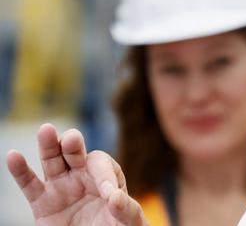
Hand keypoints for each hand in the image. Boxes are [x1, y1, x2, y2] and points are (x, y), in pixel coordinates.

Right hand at [6, 123, 147, 224]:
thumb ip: (127, 210)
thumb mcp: (130, 222)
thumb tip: (115, 198)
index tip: (110, 196)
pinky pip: (29, 184)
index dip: (105, 177)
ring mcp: (61, 187)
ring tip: (46, 130)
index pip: (103, 166)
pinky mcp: (42, 203)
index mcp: (107, 178)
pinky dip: (20, 170)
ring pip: (52, 161)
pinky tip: (13, 155)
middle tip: (72, 139)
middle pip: (75, 152)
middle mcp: (82, 176)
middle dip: (73, 143)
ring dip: (48, 145)